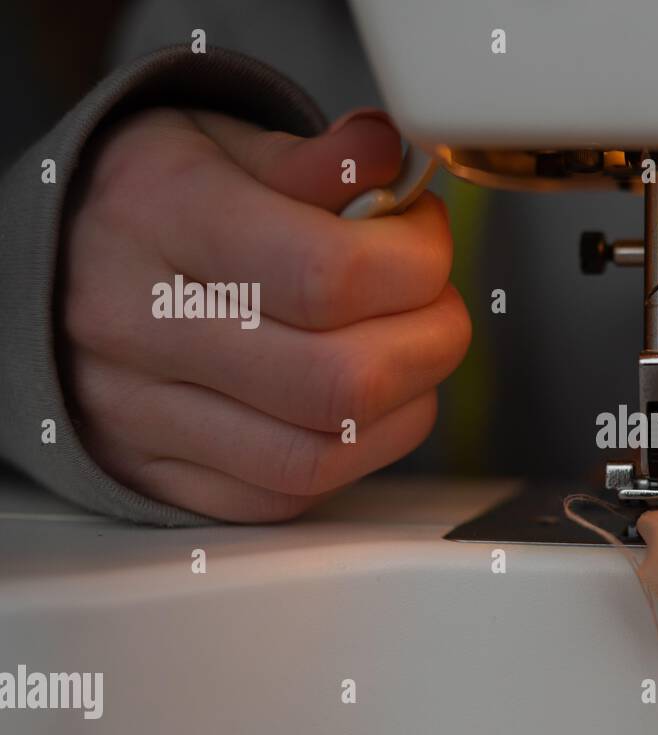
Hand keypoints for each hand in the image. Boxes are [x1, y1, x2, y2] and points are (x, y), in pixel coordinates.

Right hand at [60, 107, 467, 520]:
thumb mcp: (222, 143)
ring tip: (407, 352)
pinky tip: (366, 406)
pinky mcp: (161, 479)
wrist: (50, 269)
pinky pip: (290, 494)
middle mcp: (139, 326)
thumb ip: (318, 160)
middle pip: (343, 380)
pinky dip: (359, 453)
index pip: (329, 274)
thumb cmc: (153, 202)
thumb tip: (392, 158)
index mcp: (158, 217)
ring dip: (406, 404)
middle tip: (435, 304)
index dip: (419, 262)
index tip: (427, 240)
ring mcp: (143, 416)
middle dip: (432, 341)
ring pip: (326, 452)